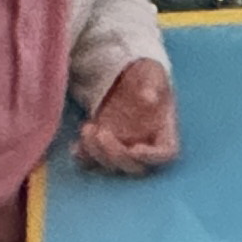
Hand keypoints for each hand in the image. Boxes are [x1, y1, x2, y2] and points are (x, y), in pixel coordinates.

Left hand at [76, 56, 179, 173]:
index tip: (135, 149)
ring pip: (111, 166)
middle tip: (102, 134)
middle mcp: (145, 146)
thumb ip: (153, 85)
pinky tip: (75, 146)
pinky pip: (92, 161)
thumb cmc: (146, 76)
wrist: (127, 77)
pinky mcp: (102, 147)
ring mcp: (122, 148)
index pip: (166, 153)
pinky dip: (82, 156)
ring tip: (87, 128)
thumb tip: (149, 97)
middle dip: (117, 155)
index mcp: (164, 131)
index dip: (151, 157)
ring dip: (97, 154)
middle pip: (134, 167)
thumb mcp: (152, 74)